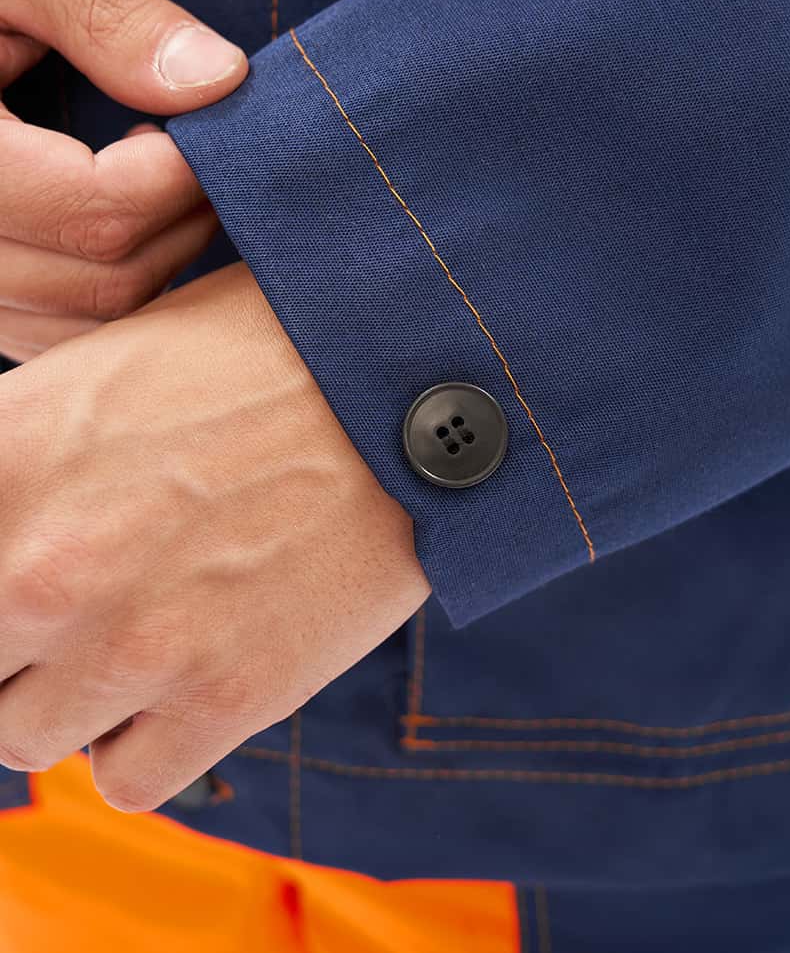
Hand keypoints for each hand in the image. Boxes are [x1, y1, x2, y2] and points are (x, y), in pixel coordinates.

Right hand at [0, 0, 248, 361]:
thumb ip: (102, 14)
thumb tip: (220, 80)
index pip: (97, 213)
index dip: (179, 173)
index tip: (206, 119)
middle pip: (106, 280)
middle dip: (180, 216)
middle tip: (197, 146)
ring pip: (89, 324)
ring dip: (154, 258)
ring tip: (151, 173)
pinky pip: (56, 334)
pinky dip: (110, 290)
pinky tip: (115, 218)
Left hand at [0, 263, 429, 810]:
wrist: (404, 383)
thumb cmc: (263, 354)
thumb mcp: (109, 364)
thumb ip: (21, 456)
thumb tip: (6, 515)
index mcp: (5, 458)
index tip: (16, 582)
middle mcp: (43, 566)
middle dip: (11, 642)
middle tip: (73, 602)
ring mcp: (133, 644)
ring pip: (23, 736)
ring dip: (66, 696)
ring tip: (129, 637)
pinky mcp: (225, 698)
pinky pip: (126, 779)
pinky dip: (141, 742)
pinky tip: (182, 678)